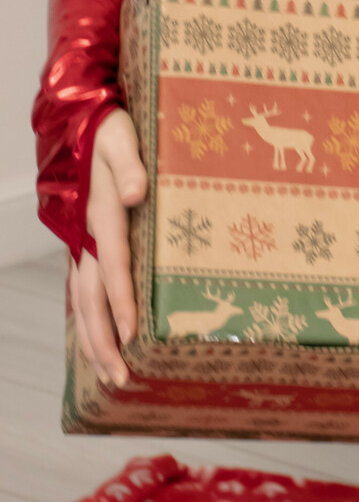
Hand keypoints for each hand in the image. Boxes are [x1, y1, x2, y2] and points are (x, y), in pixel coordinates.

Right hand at [70, 107, 144, 386]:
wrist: (82, 122)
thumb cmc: (109, 130)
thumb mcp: (122, 138)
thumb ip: (129, 166)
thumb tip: (133, 194)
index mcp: (100, 216)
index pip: (112, 267)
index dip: (121, 302)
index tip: (132, 335)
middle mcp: (88, 237)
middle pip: (91, 299)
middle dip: (104, 341)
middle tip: (120, 378)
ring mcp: (83, 244)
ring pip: (84, 302)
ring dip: (95, 340)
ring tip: (110, 376)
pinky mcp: (86, 244)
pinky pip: (85, 290)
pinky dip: (90, 320)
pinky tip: (99, 341)